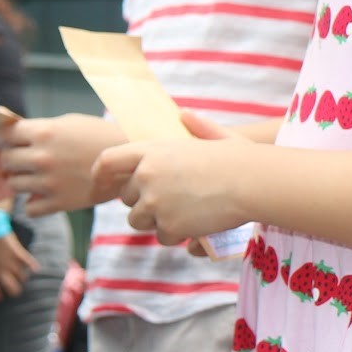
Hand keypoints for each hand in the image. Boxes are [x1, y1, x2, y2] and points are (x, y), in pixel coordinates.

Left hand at [0, 113, 126, 215]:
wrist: (128, 163)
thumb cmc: (97, 137)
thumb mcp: (67, 122)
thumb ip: (38, 127)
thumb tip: (7, 128)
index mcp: (44, 132)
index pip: (3, 136)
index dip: (2, 138)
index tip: (6, 142)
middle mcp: (43, 157)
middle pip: (5, 161)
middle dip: (10, 159)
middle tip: (21, 160)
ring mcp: (50, 182)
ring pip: (13, 185)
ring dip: (21, 181)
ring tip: (35, 176)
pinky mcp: (60, 203)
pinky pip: (29, 209)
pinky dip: (33, 203)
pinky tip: (43, 194)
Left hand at [0, 233, 38, 301]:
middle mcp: (0, 270)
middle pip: (12, 288)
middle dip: (14, 291)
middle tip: (14, 289)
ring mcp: (10, 262)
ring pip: (22, 277)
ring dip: (22, 277)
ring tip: (22, 276)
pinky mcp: (17, 252)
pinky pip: (28, 261)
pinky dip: (33, 265)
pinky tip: (36, 268)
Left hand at [93, 110, 249, 245]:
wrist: (251, 182)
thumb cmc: (238, 156)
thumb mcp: (215, 134)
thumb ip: (197, 126)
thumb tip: (186, 114)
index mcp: (151, 151)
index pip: (108, 161)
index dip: (100, 173)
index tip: (100, 181)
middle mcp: (146, 176)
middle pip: (125, 198)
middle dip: (141, 201)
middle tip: (166, 200)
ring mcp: (155, 203)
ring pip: (140, 221)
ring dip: (156, 221)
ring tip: (182, 213)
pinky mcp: (169, 227)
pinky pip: (163, 236)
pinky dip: (177, 235)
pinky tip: (195, 225)